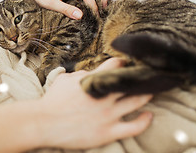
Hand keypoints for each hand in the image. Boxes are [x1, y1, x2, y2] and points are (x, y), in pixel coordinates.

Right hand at [35, 58, 152, 148]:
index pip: (115, 65)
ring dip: (147, 94)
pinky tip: (149, 115)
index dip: (123, 63)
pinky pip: (134, 127)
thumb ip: (80, 74)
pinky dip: (145, 120)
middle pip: (131, 82)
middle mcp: (103, 96)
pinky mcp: (108, 132)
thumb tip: (91, 72)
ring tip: (152, 90)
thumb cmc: (52, 101)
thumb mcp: (64, 80)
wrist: (43, 123)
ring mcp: (108, 114)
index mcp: (92, 81)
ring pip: (137, 101)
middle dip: (140, 76)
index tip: (127, 64)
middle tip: (146, 75)